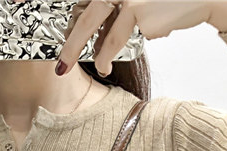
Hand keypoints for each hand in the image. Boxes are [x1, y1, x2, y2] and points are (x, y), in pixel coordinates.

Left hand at [55, 0, 226, 77]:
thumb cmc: (171, 0)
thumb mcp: (141, 1)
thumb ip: (118, 7)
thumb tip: (96, 31)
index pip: (88, 4)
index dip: (70, 22)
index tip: (55, 35)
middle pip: (84, 13)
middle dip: (68, 41)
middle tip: (58, 61)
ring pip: (96, 27)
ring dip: (87, 53)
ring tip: (80, 68)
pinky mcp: (137, 10)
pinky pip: (117, 38)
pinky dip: (108, 55)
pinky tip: (105, 67)